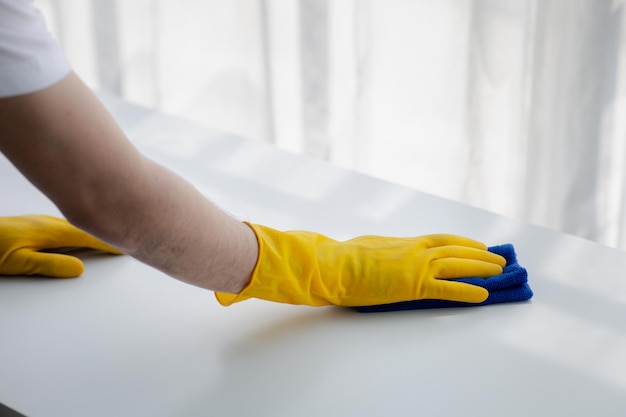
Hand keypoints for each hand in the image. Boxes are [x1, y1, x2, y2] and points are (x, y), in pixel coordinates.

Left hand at [0, 215, 121, 277]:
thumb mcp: (19, 264)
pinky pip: (68, 224)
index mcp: (49, 232)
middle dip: (107, 230)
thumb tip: (79, 269)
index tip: (125, 245)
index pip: (87, 236)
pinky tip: (83, 231)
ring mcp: (43, 221)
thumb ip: (50, 265)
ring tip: (112, 232)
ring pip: (78, 223)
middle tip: (129, 232)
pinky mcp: (36, 224)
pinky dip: (82, 227)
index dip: (108, 241)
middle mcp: (48, 222)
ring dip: (95, 227)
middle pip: (87, 226)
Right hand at [216, 223, 506, 306]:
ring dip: (481, 268)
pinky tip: (483, 294)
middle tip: (499, 258)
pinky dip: (467, 290)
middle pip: (455, 250)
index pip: (441, 240)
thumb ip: (385, 249)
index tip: (478, 245)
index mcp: (404, 241)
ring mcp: (416, 266)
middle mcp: (415, 250)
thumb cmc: (343, 257)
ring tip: (500, 271)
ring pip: (457, 265)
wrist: (332, 264)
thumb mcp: (369, 246)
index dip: (463, 243)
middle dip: (479, 254)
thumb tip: (388, 253)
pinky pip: (447, 288)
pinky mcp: (413, 284)